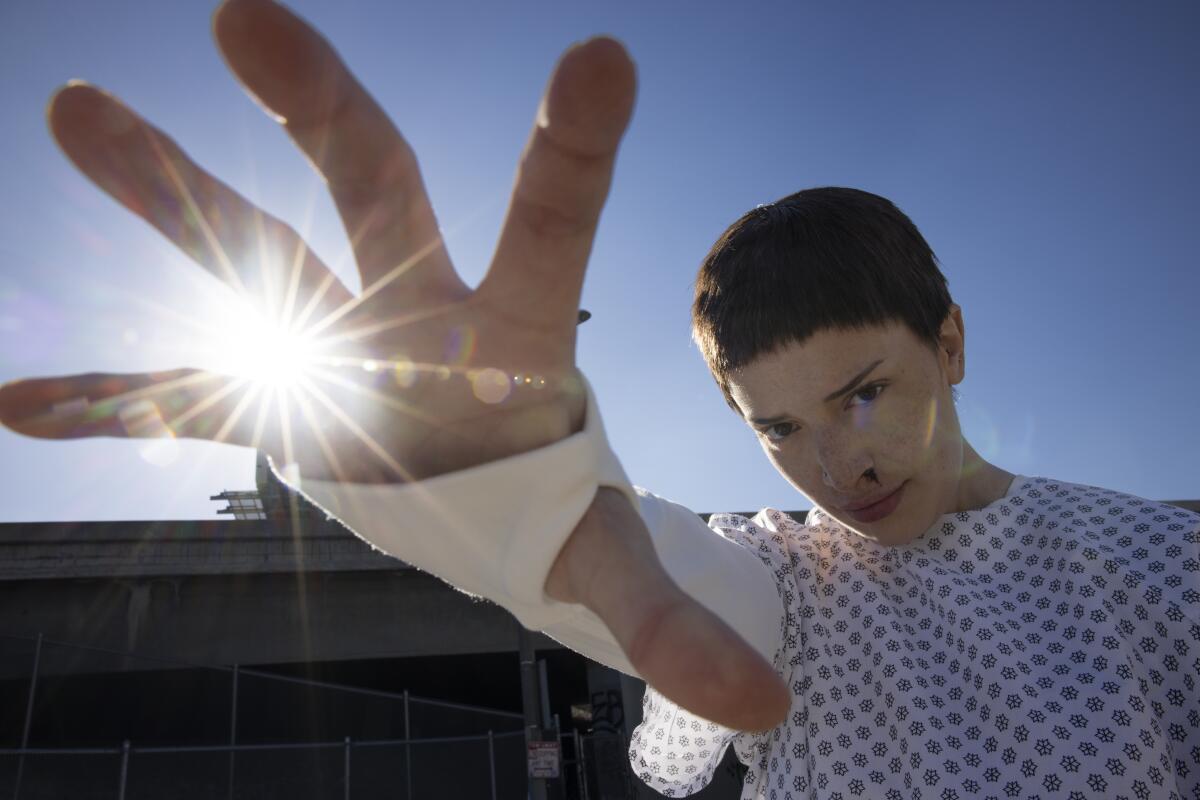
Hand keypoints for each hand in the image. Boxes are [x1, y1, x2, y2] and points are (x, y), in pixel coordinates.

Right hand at [0, 0, 787, 730]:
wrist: (480, 495)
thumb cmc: (550, 507)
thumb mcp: (606, 563)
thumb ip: (671, 623)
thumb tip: (771, 703)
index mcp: (513, 341)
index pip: (554, 231)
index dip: (576, 152)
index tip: (605, 54)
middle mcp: (419, 309)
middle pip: (374, 183)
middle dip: (317, 103)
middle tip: (243, 13)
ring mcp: (339, 341)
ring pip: (252, 248)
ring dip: (167, 191)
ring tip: (75, 112)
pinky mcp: (280, 396)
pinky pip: (183, 391)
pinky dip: (110, 403)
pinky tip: (21, 406)